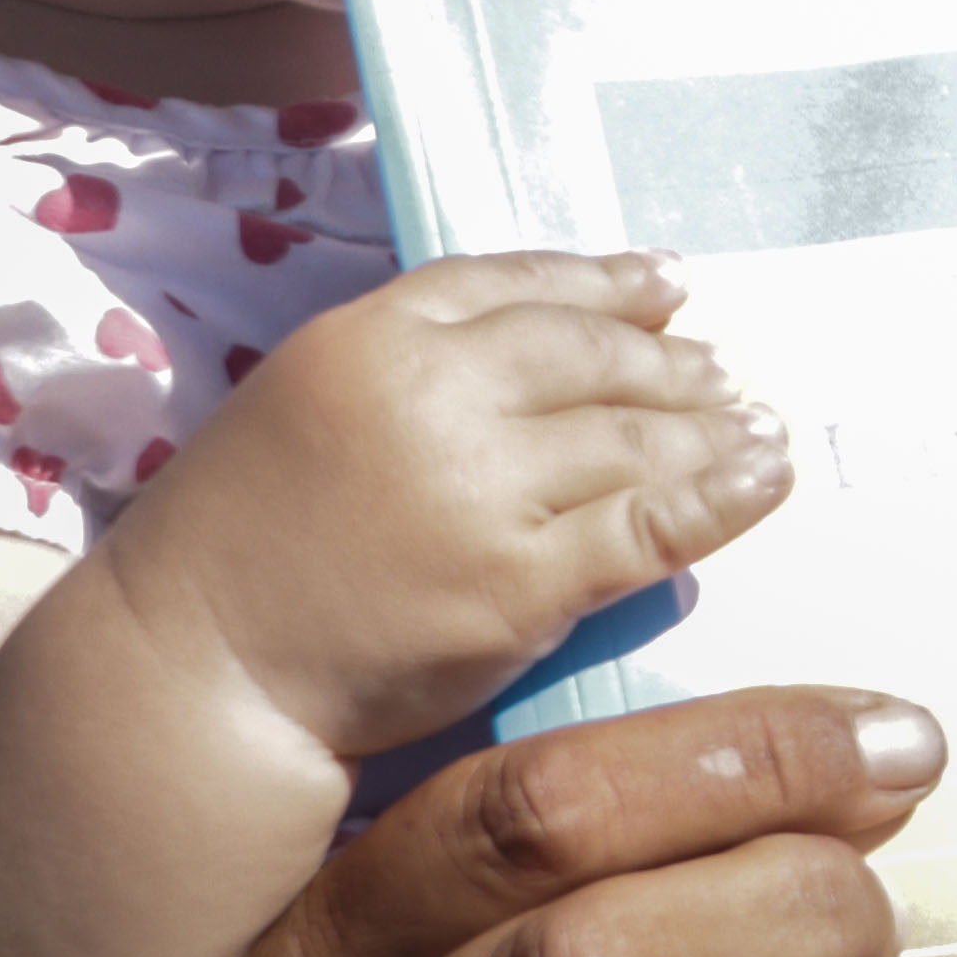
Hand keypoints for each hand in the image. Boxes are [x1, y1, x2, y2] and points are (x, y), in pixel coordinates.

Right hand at [98, 253, 785, 760]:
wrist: (194, 675)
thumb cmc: (240, 550)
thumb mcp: (303, 405)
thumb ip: (413, 368)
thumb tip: (551, 347)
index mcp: (370, 337)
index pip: (518, 283)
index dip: (605, 281)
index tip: (667, 283)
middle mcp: (432, 395)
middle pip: (591, 355)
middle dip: (670, 360)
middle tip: (722, 368)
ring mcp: (481, 489)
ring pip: (634, 435)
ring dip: (710, 425)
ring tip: (755, 422)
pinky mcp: (519, 583)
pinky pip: (649, 525)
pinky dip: (721, 496)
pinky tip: (761, 478)